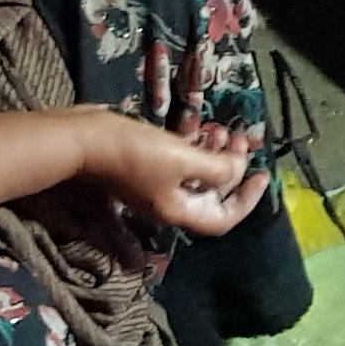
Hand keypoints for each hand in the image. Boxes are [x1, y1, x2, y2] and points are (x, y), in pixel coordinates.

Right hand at [94, 116, 267, 234]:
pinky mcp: (145, 164)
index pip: (222, 219)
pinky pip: (180, 159)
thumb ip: (216, 168)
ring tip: (223, 130)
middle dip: (231, 168)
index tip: (260, 174)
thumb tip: (237, 170)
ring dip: (215, 153)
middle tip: (242, 140)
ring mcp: (156, 183)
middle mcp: (169, 202)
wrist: (84, 139)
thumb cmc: (134, 152)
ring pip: (197, 173)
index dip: (246, 201)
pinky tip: (200, 126)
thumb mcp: (182, 159)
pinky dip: (194, 145)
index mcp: (179, 210)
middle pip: (212, 194)